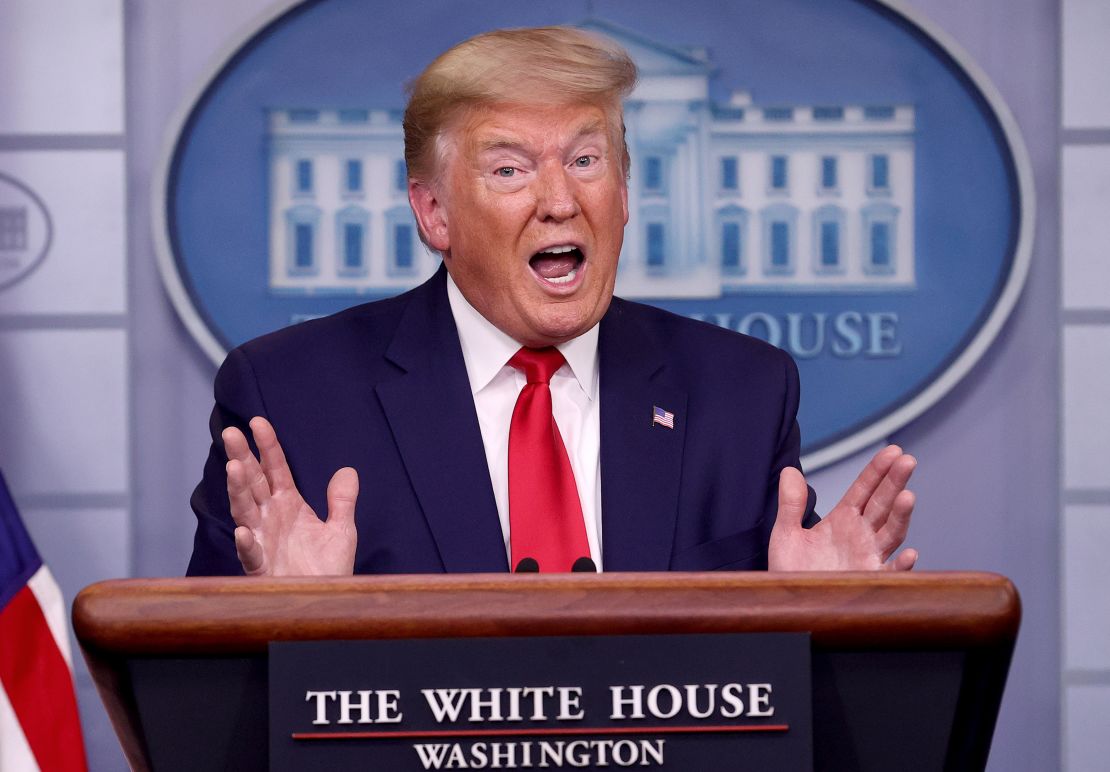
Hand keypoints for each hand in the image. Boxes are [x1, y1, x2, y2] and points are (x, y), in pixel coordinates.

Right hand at [224, 416, 357, 575]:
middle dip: (242, 458)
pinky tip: (245, 531)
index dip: (267, 446)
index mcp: (289, 505)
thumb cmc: (329, 570)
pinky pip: (251, 554)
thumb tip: (347, 470)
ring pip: (245, 510)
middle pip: (253, 482)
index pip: (275, 469)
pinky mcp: (261, 568)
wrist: (326, 602)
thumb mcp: (342, 530)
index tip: (258, 422)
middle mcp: (271, 518)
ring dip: (238, 490)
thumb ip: (342, 501)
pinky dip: (247, 543)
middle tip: (230, 433)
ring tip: (234, 467)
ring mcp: (263, 541)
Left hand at [768, 445, 916, 570]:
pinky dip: (901, 566)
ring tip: (908, 495)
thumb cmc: (790, 572)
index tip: (893, 451)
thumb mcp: (786, 534)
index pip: (864, 490)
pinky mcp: (869, 583)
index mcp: (843, 520)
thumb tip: (789, 470)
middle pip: (883, 504)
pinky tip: (910, 554)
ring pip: (891, 533)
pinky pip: (889, 574)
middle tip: (907, 461)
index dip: (878, 471)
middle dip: (895, 483)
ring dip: (901, 516)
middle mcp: (861, 536)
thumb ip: (790, 504)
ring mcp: (868, 558)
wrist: (789, 606)